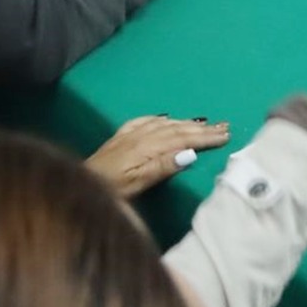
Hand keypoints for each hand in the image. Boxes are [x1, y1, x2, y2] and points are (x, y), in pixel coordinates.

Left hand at [86, 114, 230, 198]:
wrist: (79, 183)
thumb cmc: (110, 189)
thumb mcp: (138, 183)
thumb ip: (162, 166)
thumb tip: (190, 153)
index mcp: (148, 147)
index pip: (183, 139)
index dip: (205, 138)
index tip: (226, 135)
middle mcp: (141, 135)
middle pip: (177, 128)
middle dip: (202, 127)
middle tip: (225, 125)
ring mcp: (130, 134)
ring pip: (165, 123)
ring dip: (187, 122)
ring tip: (205, 121)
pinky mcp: (121, 136)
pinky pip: (145, 121)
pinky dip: (161, 118)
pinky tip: (166, 117)